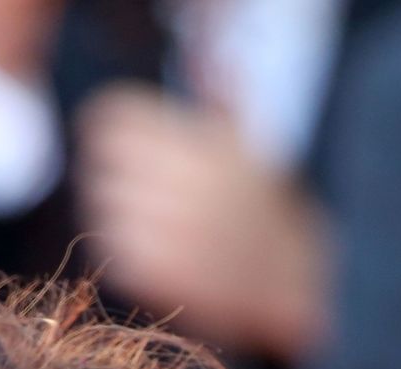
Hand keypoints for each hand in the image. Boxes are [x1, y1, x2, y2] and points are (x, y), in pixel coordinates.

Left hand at [75, 86, 330, 359]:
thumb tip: (212, 55)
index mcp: (200, 146)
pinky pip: (115, 250)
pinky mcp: (161, 274)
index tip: (126, 152)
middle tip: (144, 194)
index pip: (112, 119)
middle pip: (103, 167)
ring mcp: (172, 232)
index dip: (114, 134)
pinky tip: (160, 253)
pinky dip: (129, 251)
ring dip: (121, 216)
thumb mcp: (246, 145)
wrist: (297, 281)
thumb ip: (219, 100)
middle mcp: (186, 186)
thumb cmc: (264, 209)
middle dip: (119, 180)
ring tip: (156, 225)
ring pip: (103, 209)